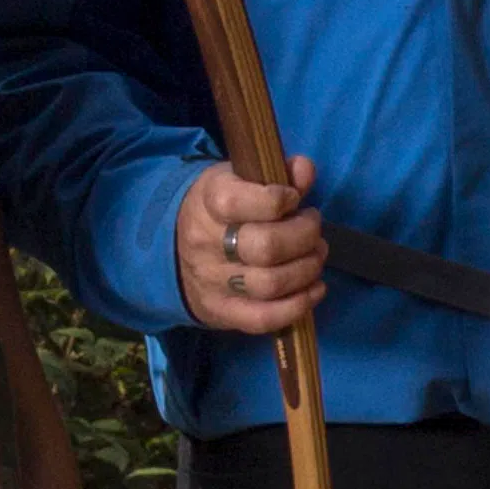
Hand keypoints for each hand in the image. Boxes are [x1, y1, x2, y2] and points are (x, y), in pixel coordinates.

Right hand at [174, 154, 327, 334]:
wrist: (174, 249)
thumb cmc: (222, 208)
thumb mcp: (241, 178)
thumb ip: (278, 172)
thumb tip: (304, 170)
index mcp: (209, 201)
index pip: (240, 202)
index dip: (279, 199)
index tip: (294, 197)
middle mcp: (206, 243)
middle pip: (266, 247)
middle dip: (304, 237)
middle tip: (314, 228)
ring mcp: (212, 281)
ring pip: (270, 284)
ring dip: (307, 269)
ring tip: (315, 255)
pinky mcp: (221, 312)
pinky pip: (264, 318)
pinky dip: (299, 305)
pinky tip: (314, 289)